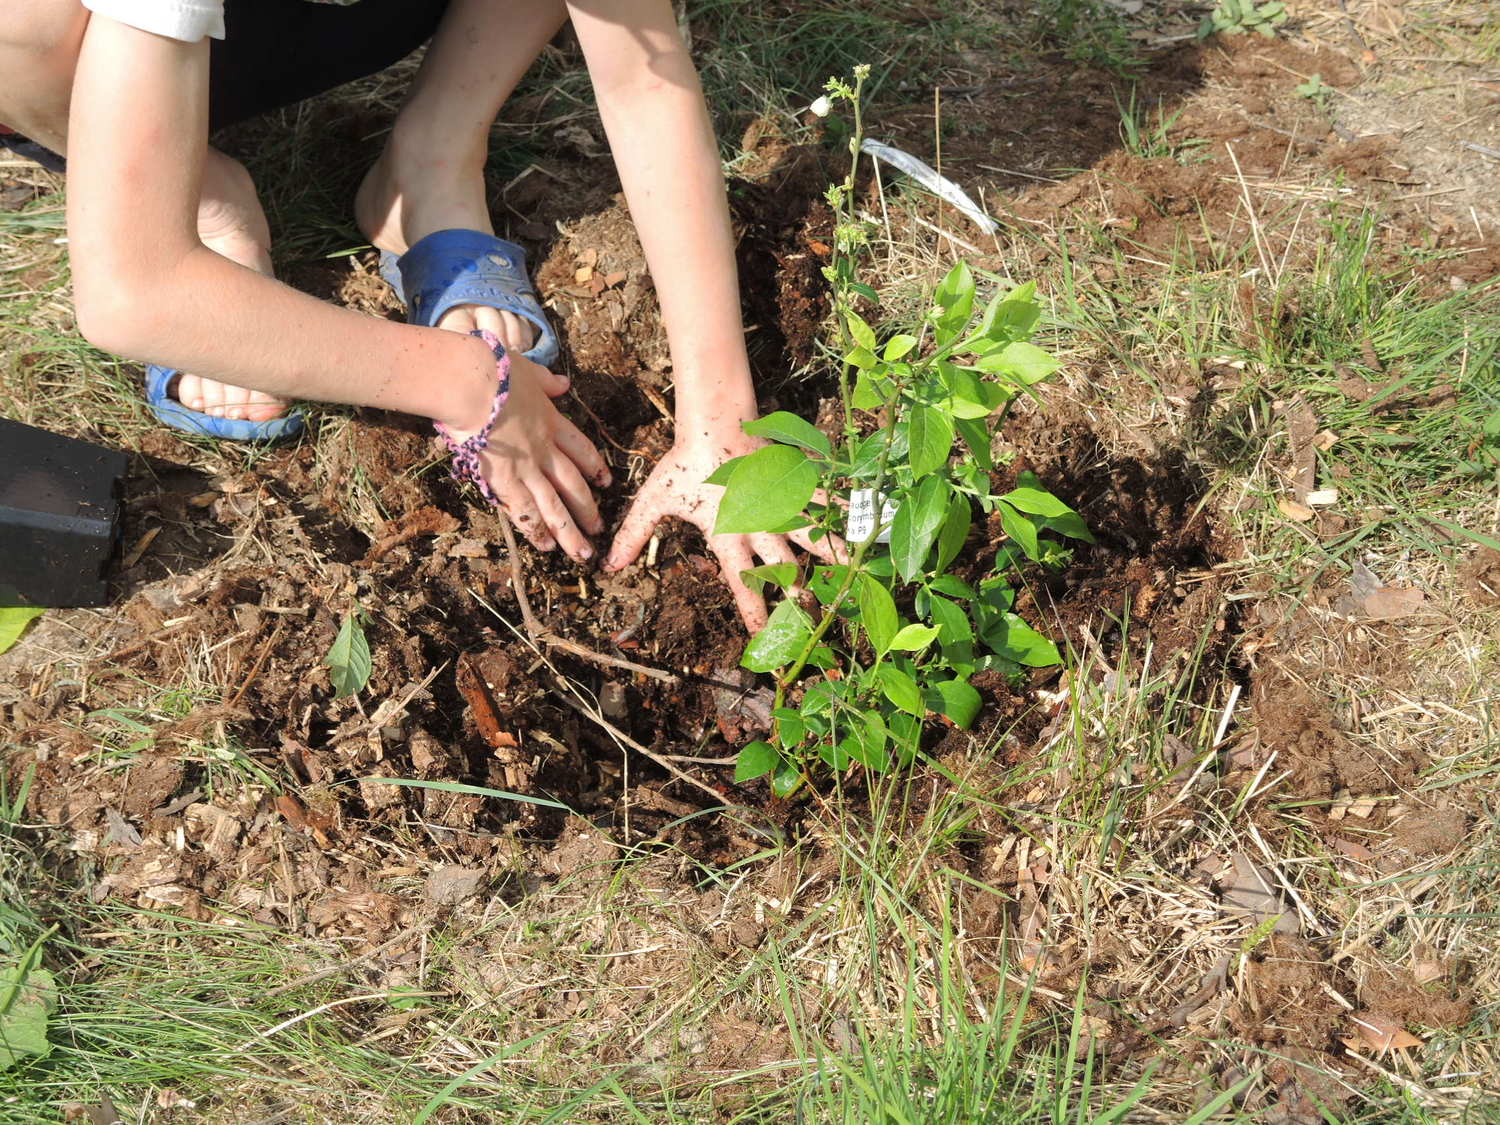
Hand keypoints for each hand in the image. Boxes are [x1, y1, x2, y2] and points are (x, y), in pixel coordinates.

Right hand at [446, 351, 610, 561]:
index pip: (581, 449)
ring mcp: (527, 468)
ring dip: (570, 532)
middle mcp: (545, 449)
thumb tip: (562, 382)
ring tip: (582, 553)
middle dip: (588, 509)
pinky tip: (546, 547)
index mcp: (551, 421)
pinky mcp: (505, 480)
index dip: (594, 467)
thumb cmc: (495, 371)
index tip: (606, 482)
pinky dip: (537, 531)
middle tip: (599, 529)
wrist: (473, 385)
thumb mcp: (528, 370)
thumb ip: (546, 381)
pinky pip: (526, 512)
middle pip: (573, 485)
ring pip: (555, 507)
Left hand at [602, 430, 844, 630]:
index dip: (752, 610)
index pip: (742, 581)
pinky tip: (866, 517)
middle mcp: (759, 526)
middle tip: (815, 617)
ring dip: (833, 555)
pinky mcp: (792, 484)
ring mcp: (779, 505)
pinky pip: (823, 499)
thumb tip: (608, 564)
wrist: (713, 424)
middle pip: (784, 566)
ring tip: (855, 573)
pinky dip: (844, 508)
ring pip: (812, 535)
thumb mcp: (654, 501)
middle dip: (800, 593)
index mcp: (728, 536)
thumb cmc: (683, 463)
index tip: (761, 636)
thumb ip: (634, 534)